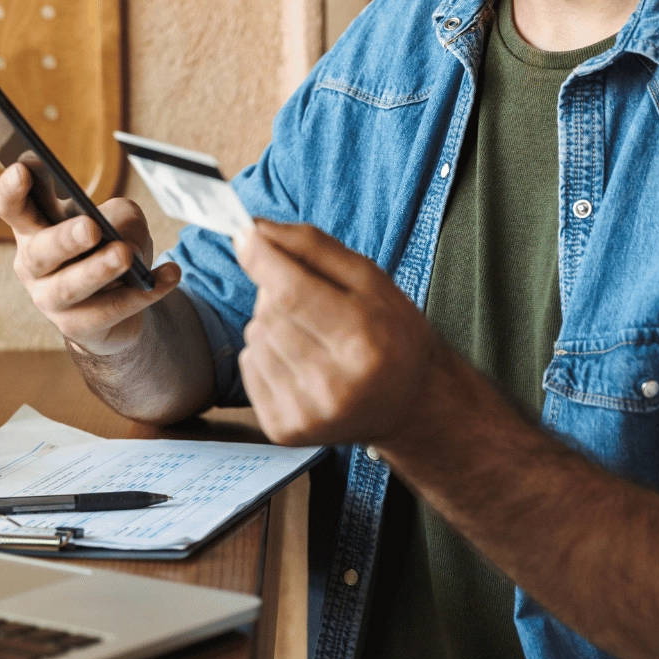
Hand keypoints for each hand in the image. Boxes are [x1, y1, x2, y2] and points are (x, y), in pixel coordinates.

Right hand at [0, 163, 181, 354]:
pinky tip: (169, 275)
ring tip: (126, 254)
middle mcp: (33, 265)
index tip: (23, 169)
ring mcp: (50, 300)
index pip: (10, 206)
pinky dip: (143, 293)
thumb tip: (123, 237)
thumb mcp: (119, 220)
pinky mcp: (77, 327)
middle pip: (40, 251)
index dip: (10, 190)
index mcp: (33, 228)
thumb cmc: (108, 248)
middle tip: (92, 227)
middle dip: (65, 239)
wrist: (118, 306)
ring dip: (99, 270)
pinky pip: (109, 310)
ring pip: (70, 287)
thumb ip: (120, 217)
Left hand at [234, 220, 447, 445]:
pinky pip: (248, 367)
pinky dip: (264, 354)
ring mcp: (308, 412)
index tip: (246, 235)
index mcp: (363, 340)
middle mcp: (334, 383)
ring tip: (311, 336)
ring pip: (255, 338)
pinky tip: (299, 362)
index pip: (291, 293)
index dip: (260, 258)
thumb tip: (254, 228)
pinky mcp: (285, 430)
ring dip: (272, 325)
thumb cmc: (394, 334)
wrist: (412, 404)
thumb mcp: (371, 279)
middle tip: (310, 300)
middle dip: (276, 291)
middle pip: (270, 313)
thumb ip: (313, 247)